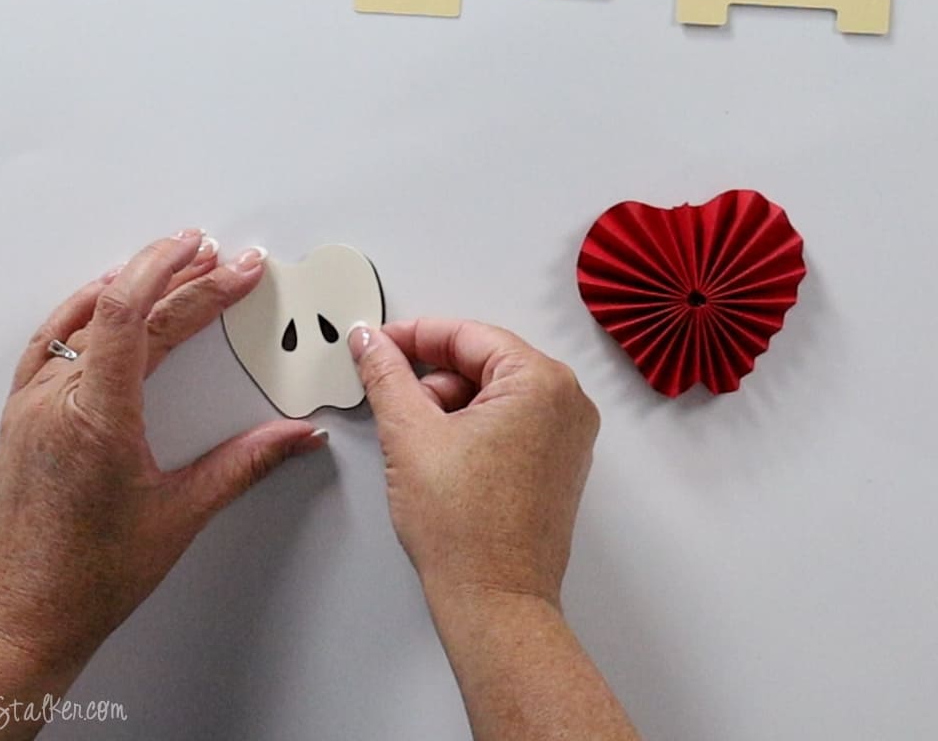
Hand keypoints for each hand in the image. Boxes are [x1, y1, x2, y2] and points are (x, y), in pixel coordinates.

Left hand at [0, 230, 326, 672]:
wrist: (24, 613)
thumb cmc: (91, 575)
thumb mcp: (181, 514)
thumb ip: (245, 464)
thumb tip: (298, 437)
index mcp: (96, 418)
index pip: (136, 315)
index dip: (186, 276)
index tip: (226, 260)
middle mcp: (56, 399)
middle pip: (122, 311)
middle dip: (183, 278)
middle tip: (227, 260)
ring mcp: (31, 402)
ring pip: (83, 316)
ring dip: (133, 281)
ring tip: (176, 258)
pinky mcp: (21, 413)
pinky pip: (52, 339)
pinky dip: (85, 307)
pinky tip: (105, 294)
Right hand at [347, 318, 599, 607]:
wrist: (494, 602)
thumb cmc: (466, 531)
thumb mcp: (409, 434)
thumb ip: (386, 375)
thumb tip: (370, 341)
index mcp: (542, 383)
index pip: (468, 335)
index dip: (414, 336)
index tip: (378, 344)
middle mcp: (567, 404)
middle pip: (484, 363)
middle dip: (432, 379)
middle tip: (392, 401)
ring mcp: (568, 438)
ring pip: (494, 396)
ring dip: (448, 407)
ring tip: (417, 444)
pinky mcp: (558, 467)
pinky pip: (510, 426)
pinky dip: (471, 430)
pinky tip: (440, 459)